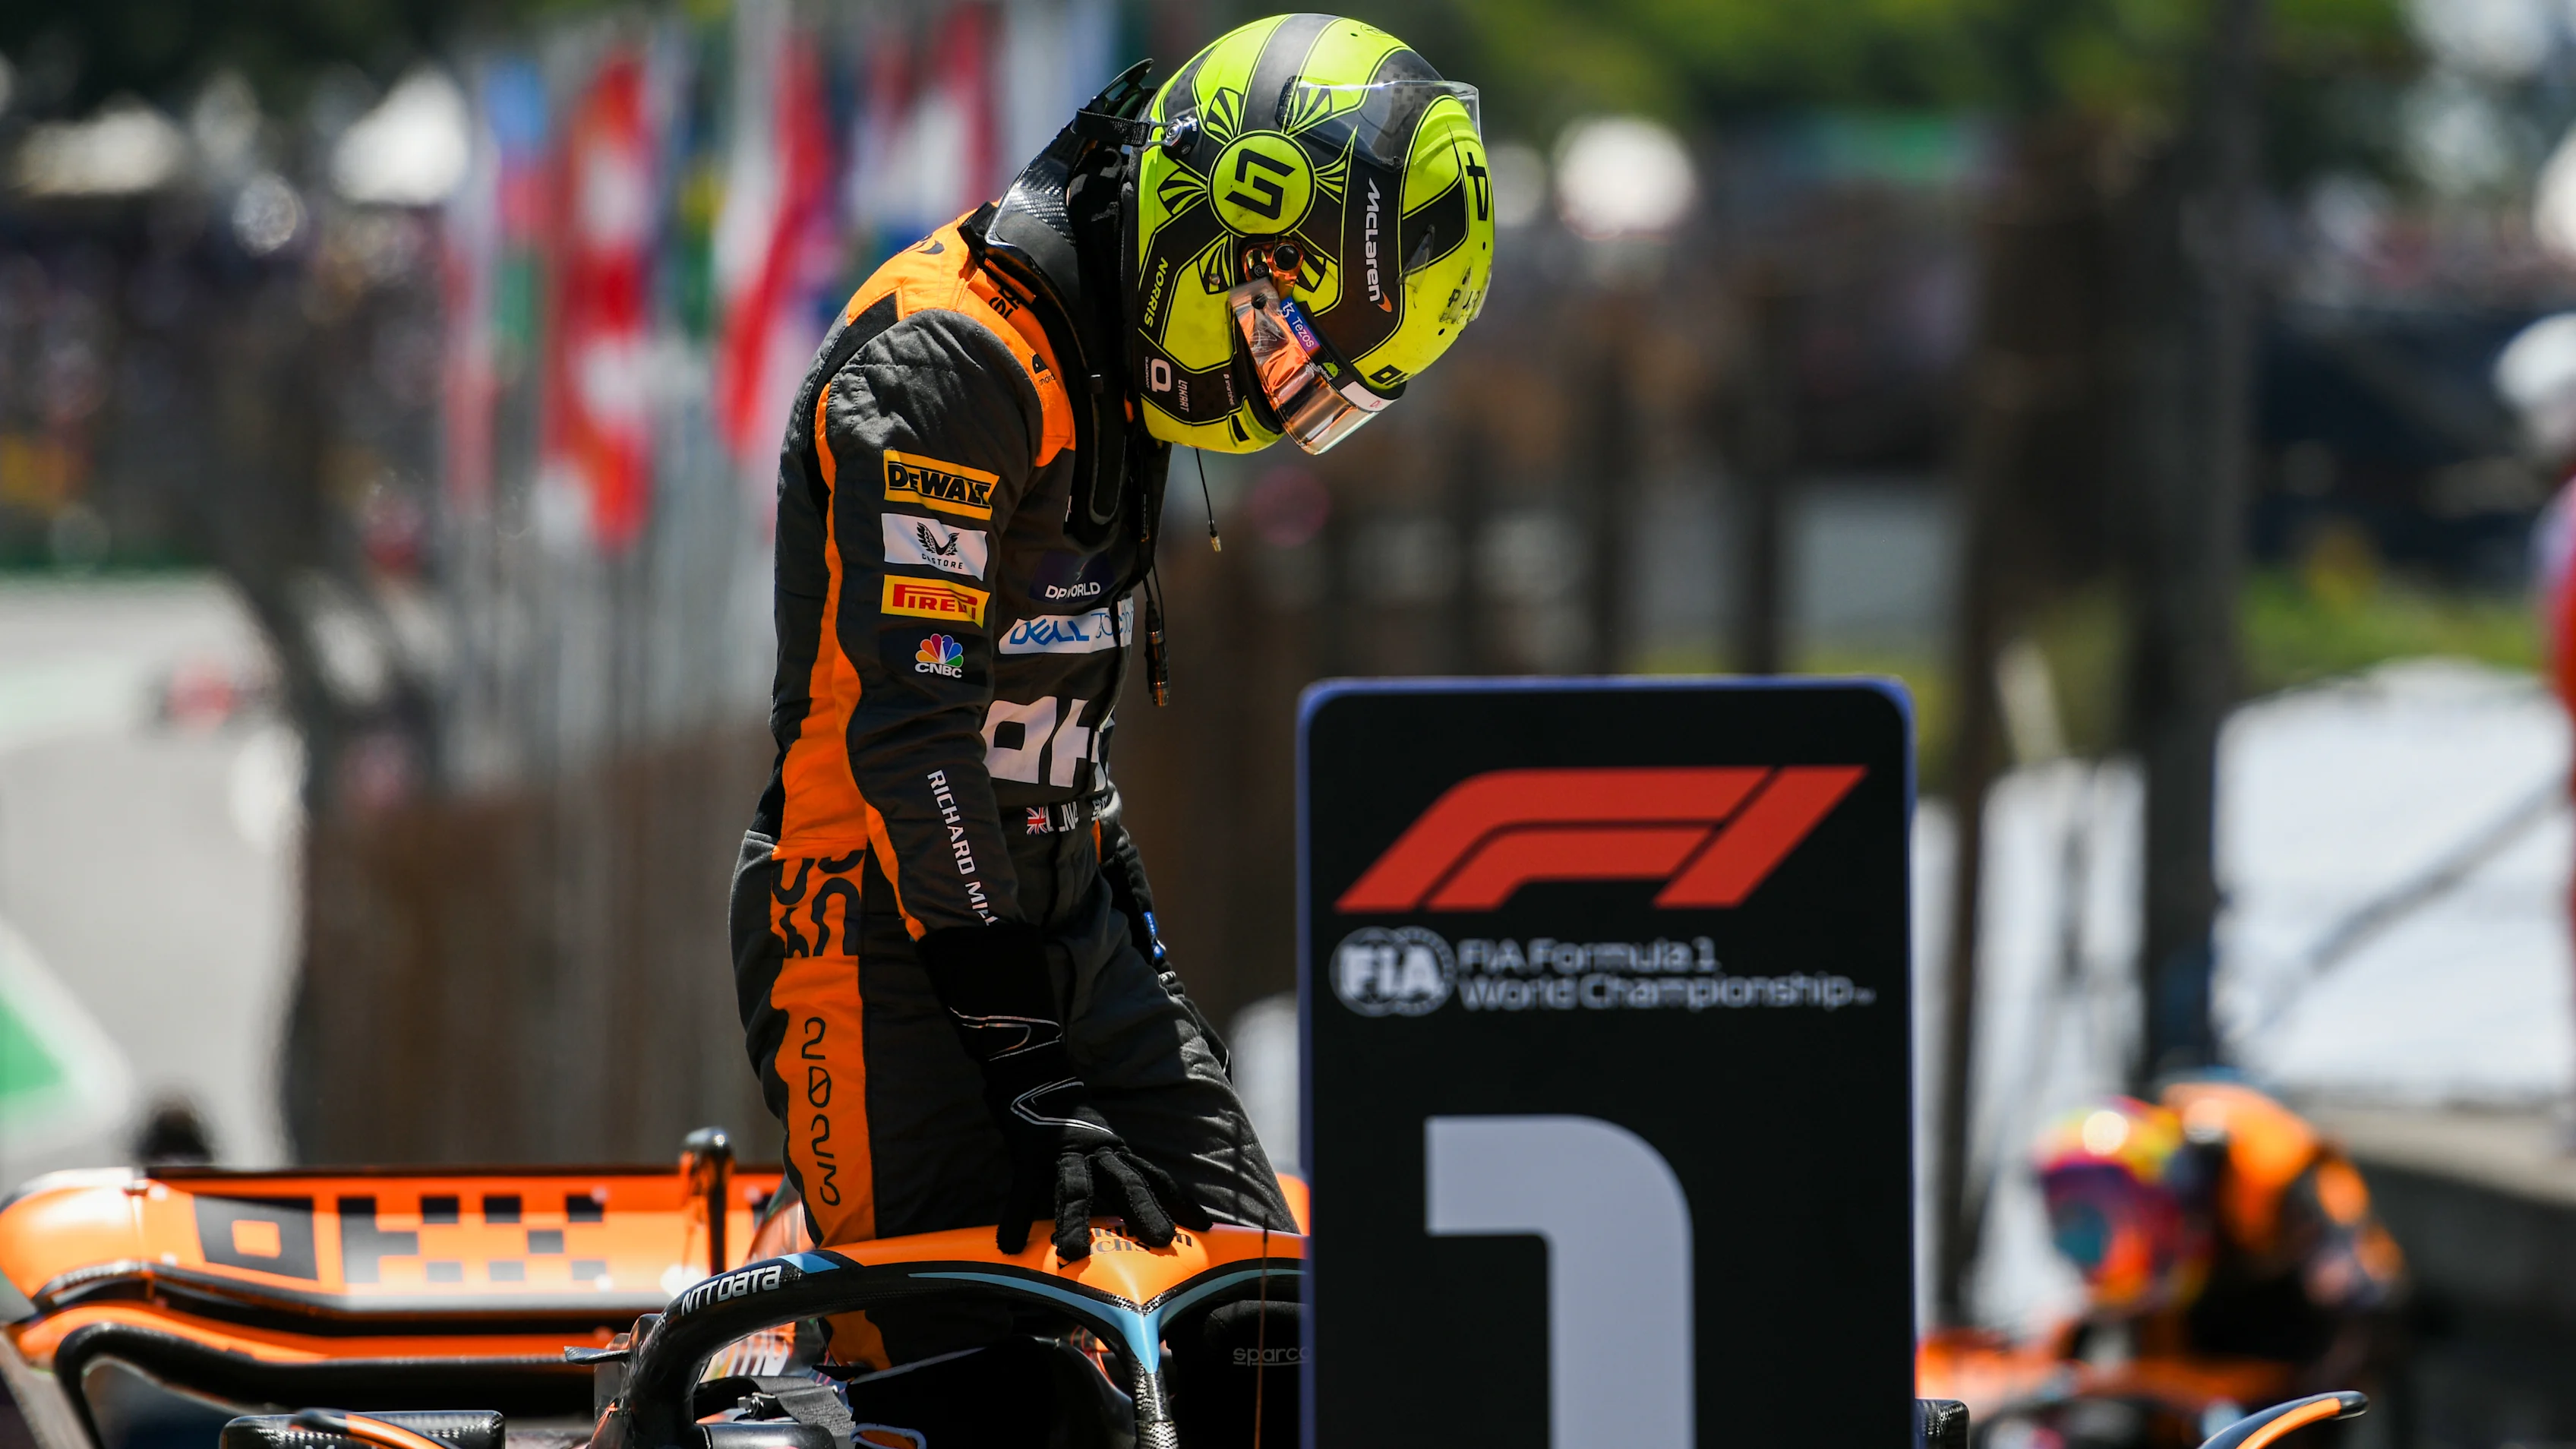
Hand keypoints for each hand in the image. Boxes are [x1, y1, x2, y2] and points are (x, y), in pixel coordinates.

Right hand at [919, 923, 1213, 1258]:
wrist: (1033, 1071)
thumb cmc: (1070, 1117)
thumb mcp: (1101, 1140)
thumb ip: (1115, 1170)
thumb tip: (1135, 1212)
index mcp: (1116, 1150)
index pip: (1156, 1176)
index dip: (1181, 1200)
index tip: (1206, 1225)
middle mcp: (1098, 1150)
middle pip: (1127, 1181)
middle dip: (1145, 1209)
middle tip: (1163, 1241)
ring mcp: (1063, 1151)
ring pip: (1075, 1187)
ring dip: (1075, 1220)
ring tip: (1075, 1253)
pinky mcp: (1029, 1153)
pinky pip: (1022, 1190)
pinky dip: (1016, 1217)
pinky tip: (1010, 1245)